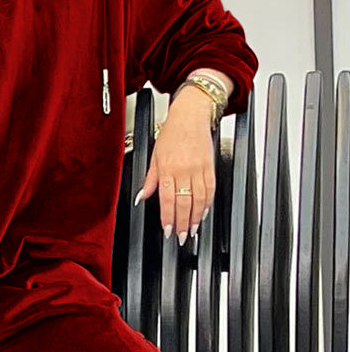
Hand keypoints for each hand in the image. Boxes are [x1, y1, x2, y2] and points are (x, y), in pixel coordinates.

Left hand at [133, 87, 215, 243]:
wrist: (191, 114)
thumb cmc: (171, 133)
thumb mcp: (154, 155)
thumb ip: (149, 179)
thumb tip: (141, 197)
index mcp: (167, 168)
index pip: (167, 199)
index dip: (168, 217)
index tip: (168, 230)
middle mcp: (184, 170)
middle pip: (184, 202)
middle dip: (182, 223)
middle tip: (181, 237)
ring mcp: (199, 168)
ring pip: (199, 198)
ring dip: (196, 217)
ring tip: (192, 230)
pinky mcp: (210, 165)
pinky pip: (211, 188)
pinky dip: (208, 203)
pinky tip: (204, 213)